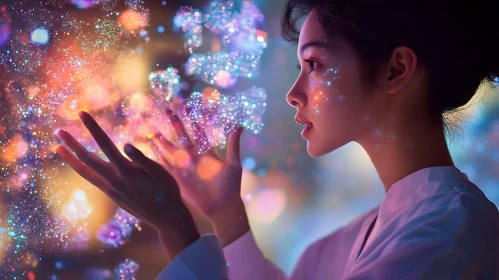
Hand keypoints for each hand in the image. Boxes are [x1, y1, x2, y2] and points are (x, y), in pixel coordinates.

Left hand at [55, 111, 199, 258]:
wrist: (166, 219)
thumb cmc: (167, 192)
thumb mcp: (161, 173)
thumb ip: (142, 159)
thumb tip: (126, 145)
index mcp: (126, 171)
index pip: (105, 144)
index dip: (93, 127)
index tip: (82, 113)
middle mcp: (114, 180)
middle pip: (87, 159)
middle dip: (72, 143)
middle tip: (58, 131)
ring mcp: (111, 189)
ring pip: (85, 172)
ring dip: (70, 159)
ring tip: (58, 148)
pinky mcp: (112, 195)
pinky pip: (93, 179)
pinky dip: (83, 169)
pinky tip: (82, 164)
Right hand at [152, 109, 248, 245]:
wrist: (222, 207)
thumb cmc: (230, 186)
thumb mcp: (233, 164)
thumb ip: (233, 145)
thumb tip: (239, 126)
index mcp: (207, 153)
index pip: (198, 132)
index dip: (194, 120)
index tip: (188, 106)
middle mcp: (194, 158)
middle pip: (182, 137)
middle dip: (175, 124)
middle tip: (168, 110)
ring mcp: (185, 168)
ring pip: (171, 150)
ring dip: (163, 141)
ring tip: (153, 130)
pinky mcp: (178, 179)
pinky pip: (165, 167)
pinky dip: (157, 160)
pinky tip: (149, 152)